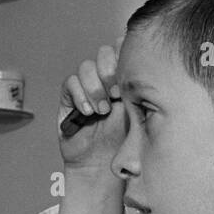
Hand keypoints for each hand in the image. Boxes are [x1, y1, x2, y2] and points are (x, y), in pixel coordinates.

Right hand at [58, 43, 128, 169]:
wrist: (102, 165)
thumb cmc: (123, 142)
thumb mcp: (138, 114)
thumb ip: (139, 91)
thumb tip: (145, 71)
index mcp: (124, 77)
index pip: (122, 48)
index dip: (124, 54)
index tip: (131, 75)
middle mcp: (104, 78)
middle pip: (104, 52)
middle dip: (110, 71)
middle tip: (117, 95)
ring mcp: (85, 87)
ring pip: (86, 67)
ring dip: (95, 88)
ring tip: (103, 111)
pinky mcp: (68, 98)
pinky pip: (70, 83)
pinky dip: (80, 95)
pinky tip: (88, 112)